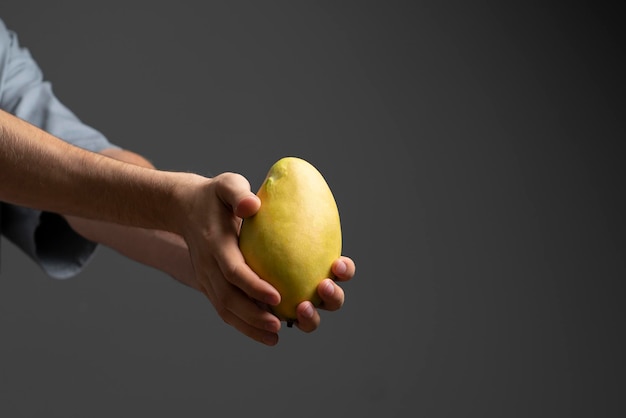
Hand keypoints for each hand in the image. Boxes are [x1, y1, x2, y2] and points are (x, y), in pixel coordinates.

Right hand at [179, 172, 355, 344]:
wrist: (183, 207)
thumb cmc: (214, 195)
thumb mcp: (226, 184)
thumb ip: (237, 192)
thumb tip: (253, 205)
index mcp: (215, 243)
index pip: (233, 270)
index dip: (253, 286)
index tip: (277, 296)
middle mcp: (208, 265)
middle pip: (228, 297)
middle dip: (253, 315)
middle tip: (279, 324)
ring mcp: (205, 277)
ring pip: (225, 309)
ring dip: (249, 326)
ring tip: (275, 336)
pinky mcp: (208, 284)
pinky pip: (224, 309)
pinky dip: (243, 325)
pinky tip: (265, 334)